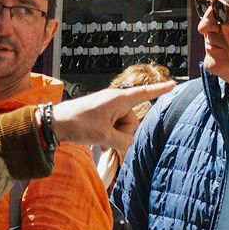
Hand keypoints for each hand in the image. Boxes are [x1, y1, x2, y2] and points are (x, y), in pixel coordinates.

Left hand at [54, 81, 174, 151]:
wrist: (55, 123)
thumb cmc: (78, 124)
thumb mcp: (103, 136)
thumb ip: (123, 142)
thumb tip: (129, 145)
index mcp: (118, 99)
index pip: (144, 94)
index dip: (159, 90)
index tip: (173, 84)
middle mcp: (115, 101)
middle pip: (132, 121)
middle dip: (123, 133)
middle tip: (105, 136)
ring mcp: (108, 108)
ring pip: (123, 127)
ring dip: (114, 136)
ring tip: (98, 138)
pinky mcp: (101, 115)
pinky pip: (114, 128)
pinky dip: (109, 136)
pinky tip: (99, 143)